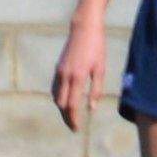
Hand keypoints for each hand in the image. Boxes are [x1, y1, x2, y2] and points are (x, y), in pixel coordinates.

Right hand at [49, 16, 111, 130]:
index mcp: (77, 77)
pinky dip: (59, 98)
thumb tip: (91, 108)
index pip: (72, 105)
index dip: (74, 119)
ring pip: (56, 97)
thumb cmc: (96, 48)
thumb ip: (96, 89)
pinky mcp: (58, 68)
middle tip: (74, 126)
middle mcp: (65, 76)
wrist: (83, 28)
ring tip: (70, 116)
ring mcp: (59, 72)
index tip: (77, 129)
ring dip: (62, 108)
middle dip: (66, 117)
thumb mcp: (100, 68)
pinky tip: (65, 101)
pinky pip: (55, 88)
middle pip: (61, 104)